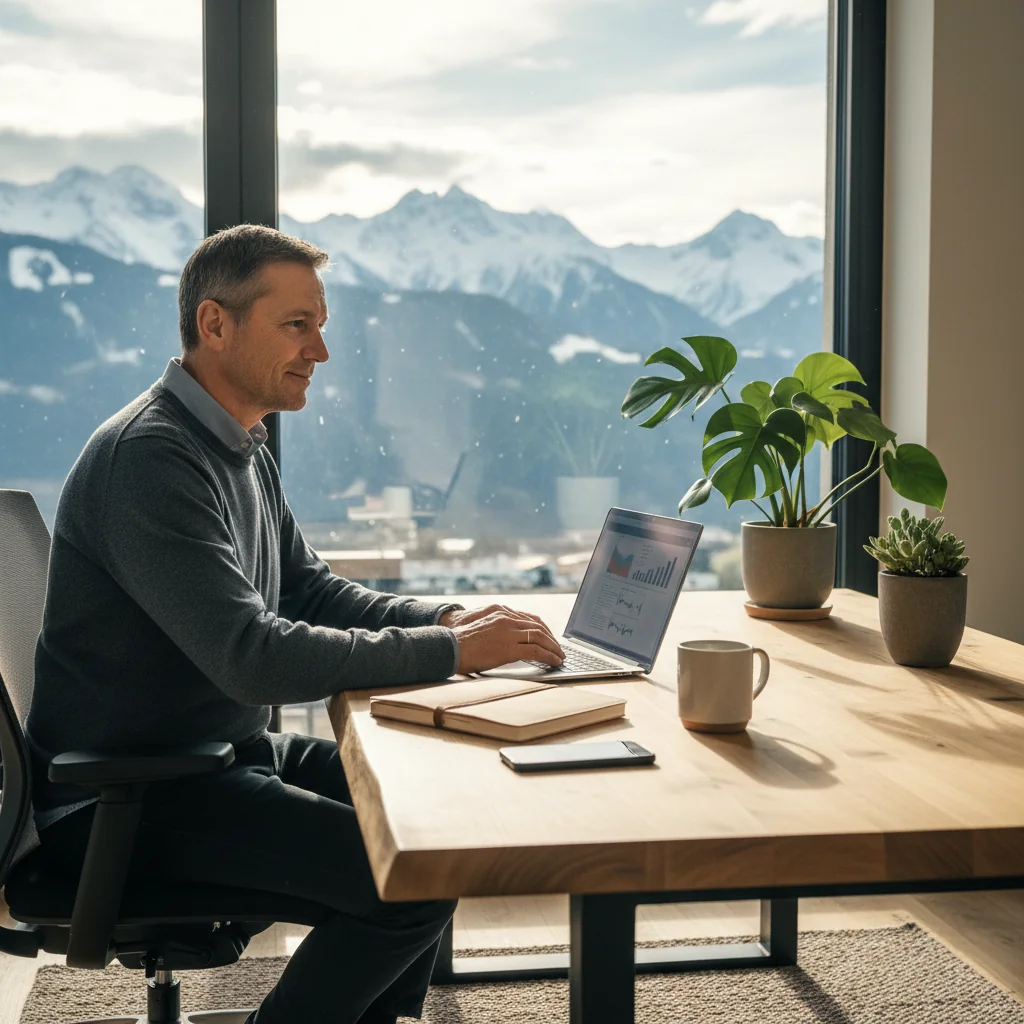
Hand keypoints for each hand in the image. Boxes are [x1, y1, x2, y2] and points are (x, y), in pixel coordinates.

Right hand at [439, 604, 564, 673]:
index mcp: (500, 611)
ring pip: (540, 637)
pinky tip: (554, 662)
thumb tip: (510, 640)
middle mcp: (506, 618)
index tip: (550, 638)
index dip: (544, 629)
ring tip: (560, 657)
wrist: (448, 647)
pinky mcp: (508, 648)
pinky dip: (549, 656)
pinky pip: (536, 651)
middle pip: (538, 626)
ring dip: (554, 648)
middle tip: (559, 649)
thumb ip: (497, 628)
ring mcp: (508, 632)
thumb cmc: (460, 642)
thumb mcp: (481, 627)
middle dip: (552, 639)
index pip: (530, 618)